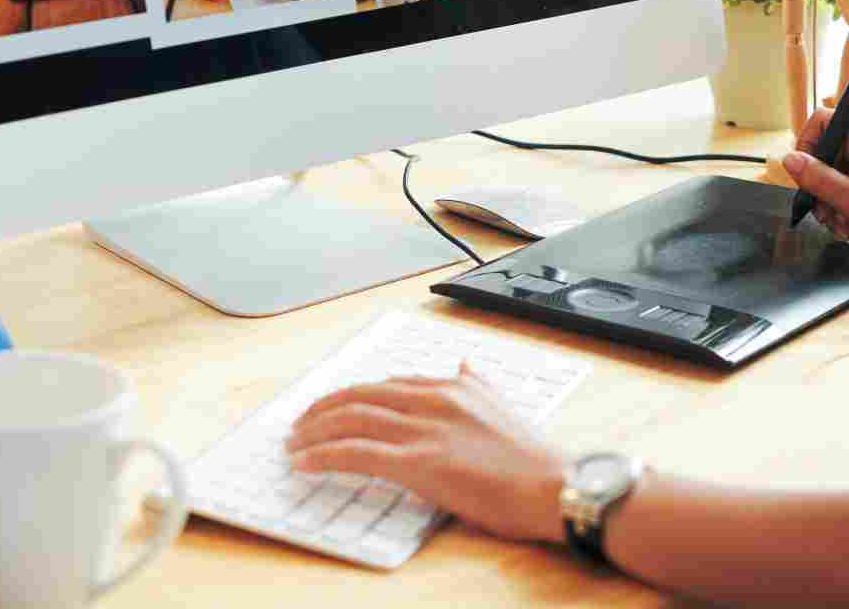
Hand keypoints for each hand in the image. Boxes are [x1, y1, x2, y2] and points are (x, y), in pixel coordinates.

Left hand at [285, 364, 568, 544]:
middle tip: (301, 424)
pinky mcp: (419, 463)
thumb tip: (466, 364)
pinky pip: (357, 454)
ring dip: (315, 431)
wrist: (554, 484)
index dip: (352, 396)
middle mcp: (433, 400)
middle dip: (323, 409)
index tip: (332, 408)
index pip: (386, 384)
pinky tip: (306, 463)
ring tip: (295, 443)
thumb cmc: (533, 458)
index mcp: (450, 387)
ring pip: (352, 419)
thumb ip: (478, 383)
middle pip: (361, 396)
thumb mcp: (503, 404)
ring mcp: (424, 430)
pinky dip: (325, 456)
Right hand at [784, 109, 848, 255]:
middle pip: (826, 150)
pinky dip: (843, 199)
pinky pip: (848, 178)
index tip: (804, 175)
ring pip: (835, 168)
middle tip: (823, 213)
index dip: (806, 145)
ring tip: (838, 224)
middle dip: (819, 183)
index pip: (823, 121)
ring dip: (830, 197)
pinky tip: (847, 222)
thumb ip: (818, 178)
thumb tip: (788, 159)